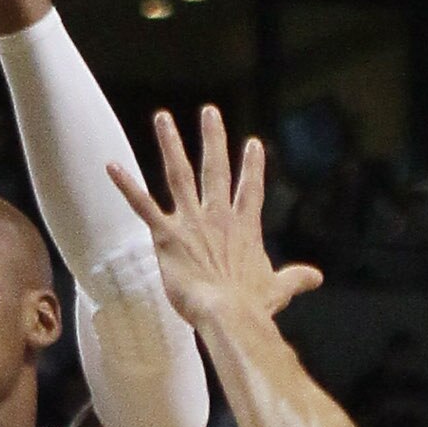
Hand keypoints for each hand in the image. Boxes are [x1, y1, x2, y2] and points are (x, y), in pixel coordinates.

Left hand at [111, 107, 323, 332]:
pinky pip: (142, 206)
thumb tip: (316, 278)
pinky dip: (126, 185)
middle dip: (213, 139)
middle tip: (209, 112)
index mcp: (244, 228)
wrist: (229, 315)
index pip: (251, 190)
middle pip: (215, 169)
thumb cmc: (252, 306)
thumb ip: (295, 279)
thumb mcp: (278, 289)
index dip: (253, 167)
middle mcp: (217, 217)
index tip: (253, 144)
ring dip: (170, 144)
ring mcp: (191, 223)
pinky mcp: (166, 236)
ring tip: (163, 117)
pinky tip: (111, 165)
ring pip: (179, 174)